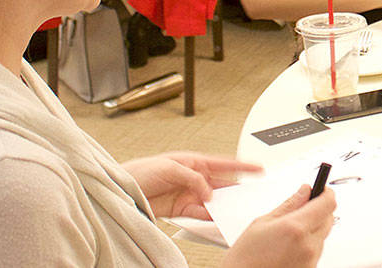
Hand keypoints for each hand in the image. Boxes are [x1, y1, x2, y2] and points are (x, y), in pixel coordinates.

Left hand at [122, 152, 260, 220]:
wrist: (121, 190)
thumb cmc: (141, 171)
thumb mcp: (170, 167)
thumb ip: (193, 178)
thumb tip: (209, 193)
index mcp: (194, 161)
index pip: (224, 163)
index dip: (243, 166)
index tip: (259, 168)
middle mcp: (194, 177)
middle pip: (222, 184)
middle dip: (237, 190)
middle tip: (252, 196)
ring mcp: (189, 194)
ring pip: (213, 201)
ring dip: (224, 206)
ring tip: (235, 211)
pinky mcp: (182, 209)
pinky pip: (201, 214)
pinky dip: (210, 217)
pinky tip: (218, 220)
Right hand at [225, 185, 334, 267]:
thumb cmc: (245, 259)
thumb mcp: (262, 223)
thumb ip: (289, 205)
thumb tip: (304, 191)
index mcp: (295, 228)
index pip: (327, 203)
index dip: (326, 193)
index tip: (321, 189)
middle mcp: (308, 246)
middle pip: (329, 219)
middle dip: (318, 210)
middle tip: (302, 209)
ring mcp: (310, 260)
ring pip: (323, 235)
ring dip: (313, 228)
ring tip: (289, 234)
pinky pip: (316, 251)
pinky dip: (308, 244)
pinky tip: (290, 247)